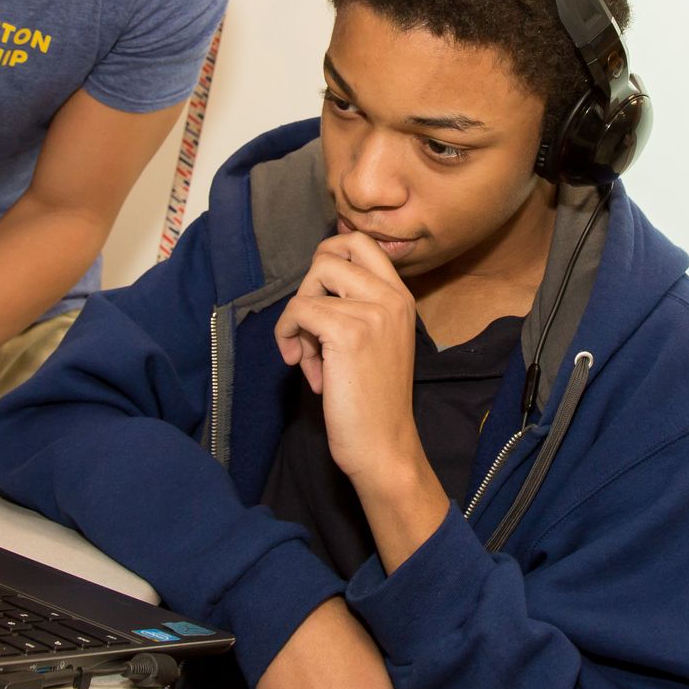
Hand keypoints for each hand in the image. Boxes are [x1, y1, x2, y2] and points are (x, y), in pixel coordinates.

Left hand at [272, 232, 420, 485]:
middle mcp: (391, 297)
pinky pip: (298, 311)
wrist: (383, 445)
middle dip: (308, 287)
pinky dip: (287, 337)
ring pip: (308, 287)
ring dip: (298, 323)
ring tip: (310, 358)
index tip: (319, 296)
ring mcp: (372, 312)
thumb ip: (355, 307)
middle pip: (330, 253)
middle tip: (311, 327)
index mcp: (401, 297)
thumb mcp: (375, 340)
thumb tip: (313, 284)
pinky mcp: (348, 332)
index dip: (328, 259)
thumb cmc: (372, 400)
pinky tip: (304, 368)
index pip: (360, 243)